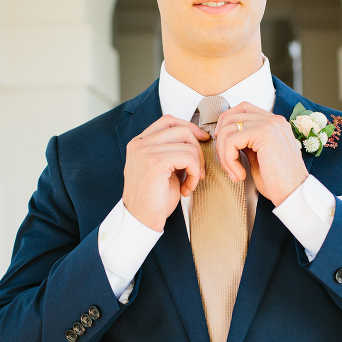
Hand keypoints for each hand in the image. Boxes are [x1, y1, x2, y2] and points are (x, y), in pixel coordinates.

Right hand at [122, 115, 209, 231]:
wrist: (141, 220)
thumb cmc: (153, 199)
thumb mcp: (163, 169)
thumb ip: (172, 151)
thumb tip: (197, 139)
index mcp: (140, 143)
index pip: (168, 121)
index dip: (189, 127)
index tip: (202, 139)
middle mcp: (140, 144)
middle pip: (181, 129)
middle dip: (198, 149)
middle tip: (197, 171)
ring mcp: (145, 151)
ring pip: (188, 144)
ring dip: (197, 165)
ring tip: (190, 182)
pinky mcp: (155, 162)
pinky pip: (188, 157)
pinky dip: (194, 173)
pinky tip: (187, 188)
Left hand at [214, 102, 308, 205]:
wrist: (293, 194)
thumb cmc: (277, 181)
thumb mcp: (258, 156)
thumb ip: (246, 142)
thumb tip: (226, 136)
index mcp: (274, 123)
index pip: (242, 108)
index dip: (226, 124)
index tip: (224, 146)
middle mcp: (273, 120)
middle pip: (231, 117)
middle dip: (221, 143)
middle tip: (227, 165)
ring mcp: (270, 125)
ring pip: (228, 130)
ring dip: (224, 155)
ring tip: (234, 173)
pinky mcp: (264, 134)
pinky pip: (232, 141)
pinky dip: (229, 160)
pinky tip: (240, 175)